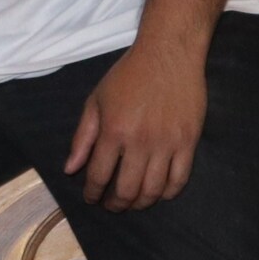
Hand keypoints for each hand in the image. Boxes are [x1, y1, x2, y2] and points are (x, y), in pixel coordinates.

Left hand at [65, 39, 206, 210]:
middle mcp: (140, 141)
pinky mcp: (188, 142)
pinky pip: (179, 179)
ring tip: (133, 203)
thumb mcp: (96, 100)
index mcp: (114, 131)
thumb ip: (83, 137)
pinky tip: (158, 193)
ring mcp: (167, 143)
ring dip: (140, 203)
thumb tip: (70, 169)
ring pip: (153, 190)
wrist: (168, 54)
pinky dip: (167, 193)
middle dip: (116, 204)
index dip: (93, 193)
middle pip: (126, 189)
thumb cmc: (128, 75)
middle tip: (111, 205)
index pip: (99, 176)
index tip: (91, 198)